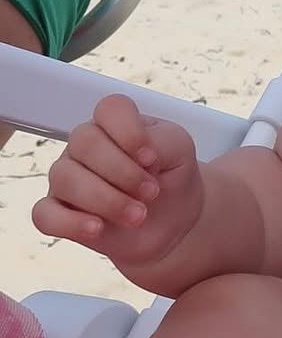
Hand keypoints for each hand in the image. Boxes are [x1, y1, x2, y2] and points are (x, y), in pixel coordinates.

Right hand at [34, 95, 203, 266]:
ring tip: (138, 216)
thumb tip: (140, 154)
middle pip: (85, 142)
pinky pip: (45, 215)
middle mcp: (85, 146)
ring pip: (66, 178)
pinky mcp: (60, 212)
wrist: (173, 220)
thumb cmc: (172, 176)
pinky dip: (69, 223)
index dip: (129, 132)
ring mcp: (68, 177)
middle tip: (151, 192)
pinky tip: (97, 228)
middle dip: (123, 172)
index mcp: (116, 124)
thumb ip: (162, 142)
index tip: (152, 158)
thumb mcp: (180, 151)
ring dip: (107, 200)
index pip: (110, 109)